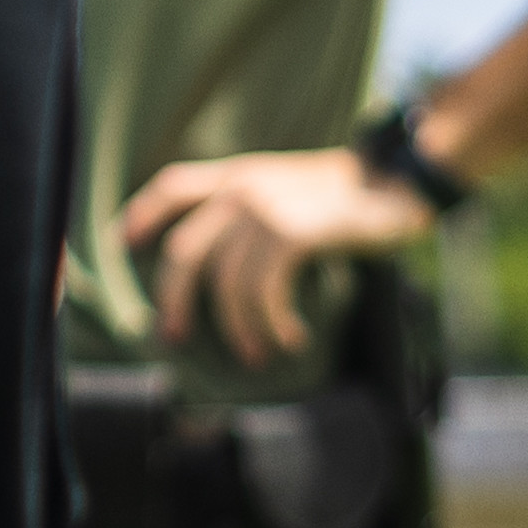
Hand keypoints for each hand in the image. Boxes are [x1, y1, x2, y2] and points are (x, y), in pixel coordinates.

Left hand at [111, 143, 433, 369]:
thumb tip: (223, 262)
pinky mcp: (292, 232)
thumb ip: (252, 211)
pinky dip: (271, 323)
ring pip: (226, 282)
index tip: (126, 245)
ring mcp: (264, 208)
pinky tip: (288, 337)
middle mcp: (242, 187)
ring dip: (237, 327)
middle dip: (174, 299)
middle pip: (184, 250)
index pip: (171, 186)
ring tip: (255, 353)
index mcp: (237, 173)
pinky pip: (263, 291)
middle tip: (175, 335)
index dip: (142, 215)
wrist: (401, 180)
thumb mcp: (288, 187)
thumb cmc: (348, 195)